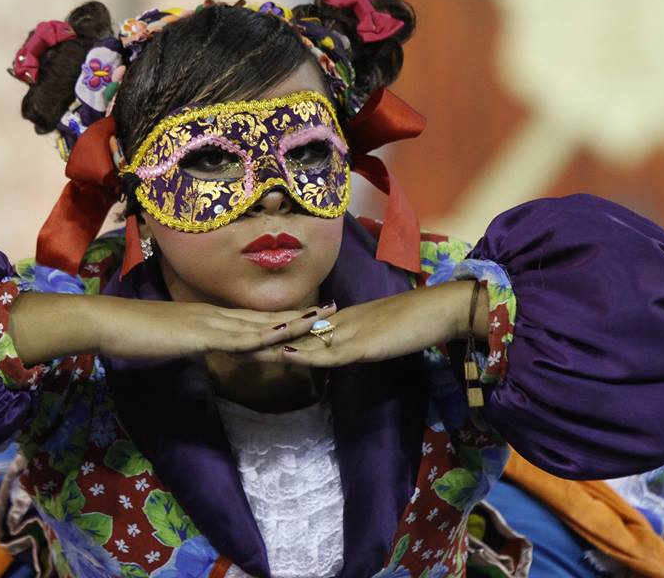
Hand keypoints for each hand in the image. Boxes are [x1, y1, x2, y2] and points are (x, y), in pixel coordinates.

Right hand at [10, 292, 336, 363]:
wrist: (109, 322)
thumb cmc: (134, 332)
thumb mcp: (172, 340)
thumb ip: (192, 343)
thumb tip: (205, 350)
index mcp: (210, 317)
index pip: (254, 319)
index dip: (284, 318)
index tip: (311, 316)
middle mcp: (216, 315)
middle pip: (265, 317)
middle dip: (300, 316)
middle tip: (332, 312)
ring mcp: (209, 323)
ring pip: (259, 326)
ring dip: (292, 325)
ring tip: (321, 323)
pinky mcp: (200, 334)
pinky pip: (237, 340)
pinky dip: (262, 340)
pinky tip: (282, 340)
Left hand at [235, 280, 480, 367]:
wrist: (439, 309)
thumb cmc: (414, 322)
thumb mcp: (378, 335)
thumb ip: (356, 341)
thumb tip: (340, 350)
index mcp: (340, 321)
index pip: (297, 328)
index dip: (269, 332)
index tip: (241, 335)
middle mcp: (338, 323)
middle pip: (290, 331)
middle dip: (258, 338)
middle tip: (224, 339)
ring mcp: (348, 332)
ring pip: (302, 341)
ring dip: (271, 346)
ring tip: (238, 348)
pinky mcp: (362, 345)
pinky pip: (329, 351)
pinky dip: (306, 353)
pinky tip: (285, 353)